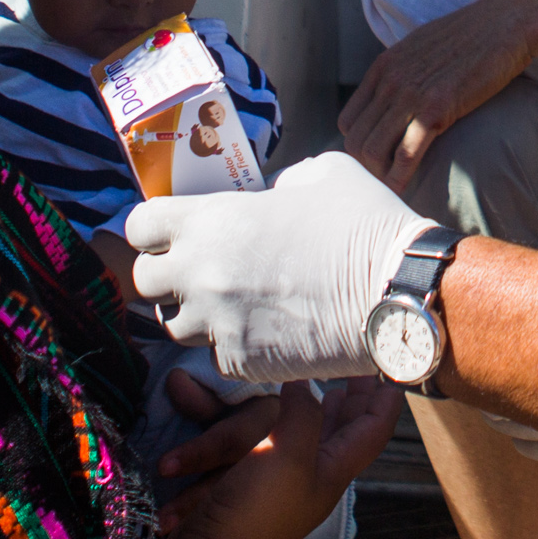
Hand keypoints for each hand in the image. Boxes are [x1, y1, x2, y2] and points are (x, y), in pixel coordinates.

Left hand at [124, 153, 426, 380]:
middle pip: (142, 283)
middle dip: (164, 275)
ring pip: (173, 327)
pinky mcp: (240, 364)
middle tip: (197, 269)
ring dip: (194, 313)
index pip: (138, 226)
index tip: (170, 230)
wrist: (399, 295)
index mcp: (211, 221)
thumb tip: (270, 198)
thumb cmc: (364, 226)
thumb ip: (278, 183)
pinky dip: (231, 344)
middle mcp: (202, 274)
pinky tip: (263, 329)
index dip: (152, 227)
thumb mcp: (321, 174)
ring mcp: (218, 324)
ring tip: (231, 302)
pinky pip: (214, 356)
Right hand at [149, 367, 391, 504]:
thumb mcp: (290, 456)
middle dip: (356, 399)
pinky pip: (281, 440)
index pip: (374, 430)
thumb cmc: (258, 510)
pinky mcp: (256, 478)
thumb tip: (303, 385)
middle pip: (347, 430)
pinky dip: (287, 417)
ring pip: (315, 434)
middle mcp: (316, 473)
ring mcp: (287, 477)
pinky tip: (282, 406)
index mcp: (335, 471)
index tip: (393, 368)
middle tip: (358, 368)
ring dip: (324, 408)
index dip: (386, 400)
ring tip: (330, 384)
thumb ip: (303, 415)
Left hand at [342, 0, 537, 188]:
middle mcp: (390, 80)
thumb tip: (401, 94)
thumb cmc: (473, 37)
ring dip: (381, 176)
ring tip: (398, 188)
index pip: (349, 121)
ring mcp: (411, 94)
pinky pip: (405, 155)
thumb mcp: (425, 47)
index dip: (359, 146)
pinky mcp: (437, 108)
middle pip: (356, 141)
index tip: (378, 161)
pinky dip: (401, 178)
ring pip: (373, 151)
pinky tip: (408, 187)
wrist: (508, 23)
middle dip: (367, 168)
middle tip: (387, 182)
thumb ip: (405, 70)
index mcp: (384, 66)